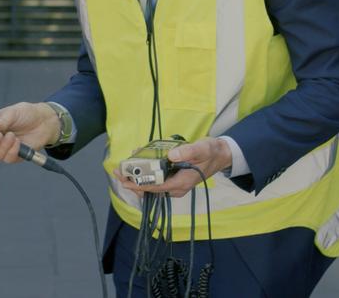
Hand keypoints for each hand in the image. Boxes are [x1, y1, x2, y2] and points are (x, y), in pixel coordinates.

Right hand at [0, 102, 60, 163]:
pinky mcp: (14, 156)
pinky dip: (12, 151)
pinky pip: (8, 159)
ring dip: (3, 146)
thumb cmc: (26, 114)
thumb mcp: (13, 112)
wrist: (44, 122)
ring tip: (12, 135)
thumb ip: (2, 119)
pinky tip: (18, 142)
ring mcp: (4, 149)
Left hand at [114, 137, 231, 198]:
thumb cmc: (211, 152)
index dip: (138, 185)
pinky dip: (145, 172)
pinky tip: (137, 161)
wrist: (220, 154)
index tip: (124, 180)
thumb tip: (171, 155)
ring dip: (137, 177)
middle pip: (150, 189)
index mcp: (181, 183)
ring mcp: (174, 184)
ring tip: (122, 168)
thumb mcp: (202, 149)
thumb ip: (188, 152)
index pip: (156, 187)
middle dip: (133, 182)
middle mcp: (176, 187)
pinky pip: (156, 179)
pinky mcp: (173, 178)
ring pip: (151, 185)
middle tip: (117, 172)